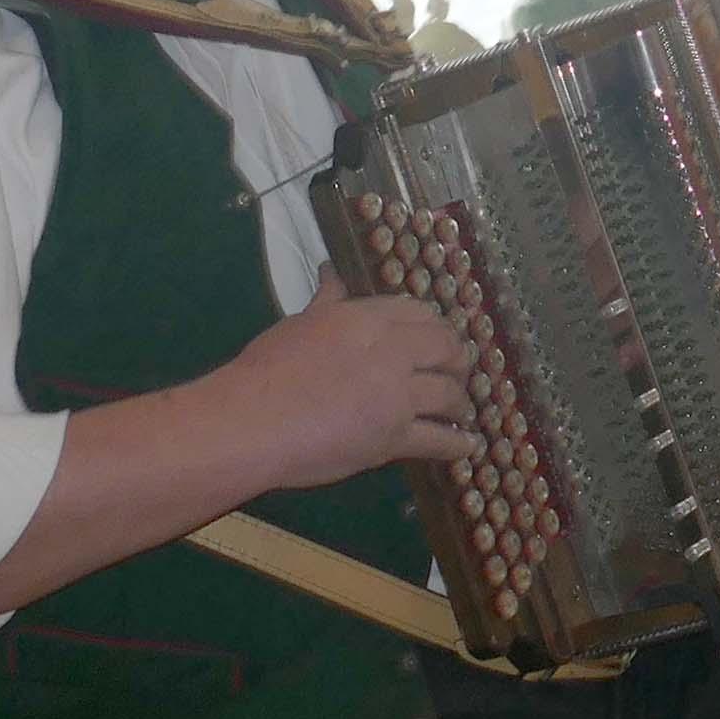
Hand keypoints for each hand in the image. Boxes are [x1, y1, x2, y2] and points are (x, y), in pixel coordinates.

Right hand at [224, 273, 475, 484]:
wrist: (254, 419)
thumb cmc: (266, 369)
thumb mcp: (300, 323)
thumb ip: (327, 301)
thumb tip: (332, 272)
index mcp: (366, 319)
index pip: (419, 313)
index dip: (434, 326)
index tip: (436, 338)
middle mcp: (391, 352)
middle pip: (445, 349)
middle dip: (457, 361)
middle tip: (456, 372)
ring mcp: (397, 396)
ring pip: (448, 395)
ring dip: (459, 403)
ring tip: (459, 410)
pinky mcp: (394, 438)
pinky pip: (438, 441)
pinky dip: (457, 445)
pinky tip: (466, 446)